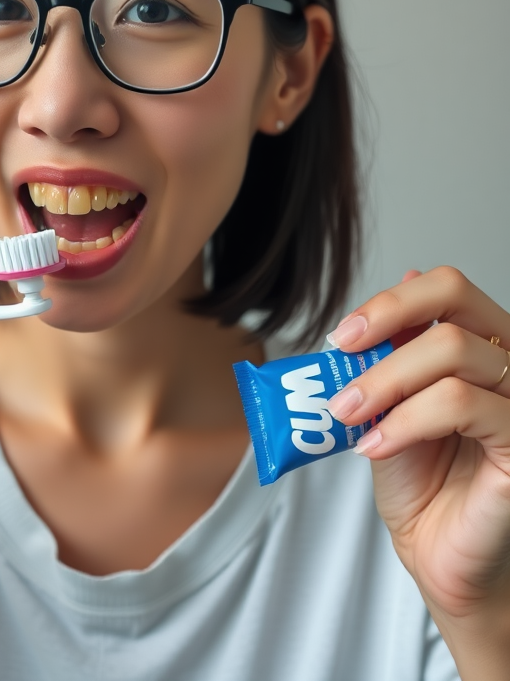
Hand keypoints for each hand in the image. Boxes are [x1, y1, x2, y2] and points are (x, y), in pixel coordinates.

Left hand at [325, 266, 509, 675]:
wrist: (437, 551)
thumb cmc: (421, 479)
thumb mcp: (390, 403)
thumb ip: (392, 352)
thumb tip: (397, 281)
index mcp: (480, 345)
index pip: (449, 287)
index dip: (392, 302)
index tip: (344, 335)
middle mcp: (509, 364)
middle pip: (455, 305)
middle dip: (383, 336)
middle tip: (340, 376)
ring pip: (454, 351)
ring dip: (384, 383)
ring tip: (349, 418)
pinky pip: (462, 404)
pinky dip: (406, 419)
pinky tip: (377, 443)